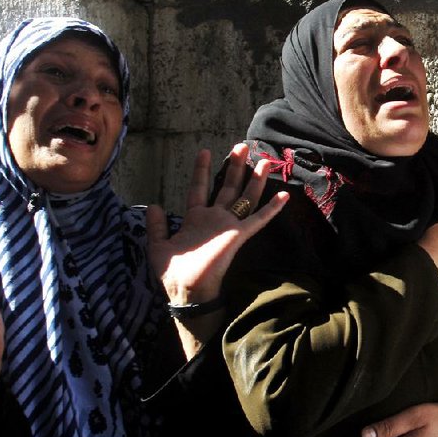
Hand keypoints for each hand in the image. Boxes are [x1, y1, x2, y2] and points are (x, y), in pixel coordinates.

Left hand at [147, 143, 288, 357]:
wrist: (187, 290)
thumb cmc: (172, 272)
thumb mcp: (157, 245)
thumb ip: (157, 225)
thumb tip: (153, 205)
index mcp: (195, 220)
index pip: (199, 189)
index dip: (201, 170)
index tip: (204, 151)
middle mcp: (214, 219)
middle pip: (227, 187)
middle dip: (234, 167)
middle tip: (242, 146)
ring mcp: (228, 226)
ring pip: (244, 197)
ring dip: (254, 179)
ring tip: (263, 160)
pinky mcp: (239, 235)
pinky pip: (258, 219)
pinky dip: (271, 209)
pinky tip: (284, 196)